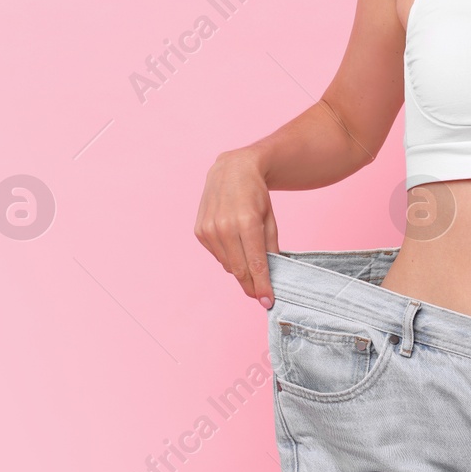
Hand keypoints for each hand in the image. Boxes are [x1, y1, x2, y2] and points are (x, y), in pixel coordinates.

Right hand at [194, 150, 279, 308]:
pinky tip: (234, 243)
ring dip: (240, 269)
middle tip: (261, 294)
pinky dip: (227, 256)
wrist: (232, 169)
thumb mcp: (270, 219)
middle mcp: (224, 226)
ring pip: (227, 264)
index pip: (255, 264)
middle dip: (251, 285)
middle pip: (239, 269)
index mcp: (246, 222)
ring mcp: (209, 229)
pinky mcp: (199, 231)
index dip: (262, 287)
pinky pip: (217, 255)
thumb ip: (270, 247)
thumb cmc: (256, 194)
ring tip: (249, 260)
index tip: (268, 302)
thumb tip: (269, 275)